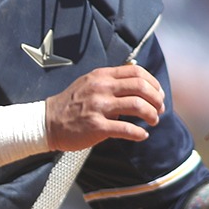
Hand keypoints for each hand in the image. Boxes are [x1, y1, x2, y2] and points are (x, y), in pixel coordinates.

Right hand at [44, 65, 163, 151]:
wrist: (48, 122)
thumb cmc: (71, 104)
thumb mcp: (89, 83)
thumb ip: (111, 80)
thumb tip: (138, 81)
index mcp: (101, 76)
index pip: (136, 72)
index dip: (153, 83)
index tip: (158, 93)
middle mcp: (101, 88)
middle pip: (140, 87)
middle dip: (156, 99)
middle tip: (160, 109)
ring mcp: (98, 107)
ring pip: (137, 106)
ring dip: (152, 115)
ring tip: (154, 121)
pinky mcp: (96, 127)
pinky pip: (126, 129)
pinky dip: (139, 133)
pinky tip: (142, 135)